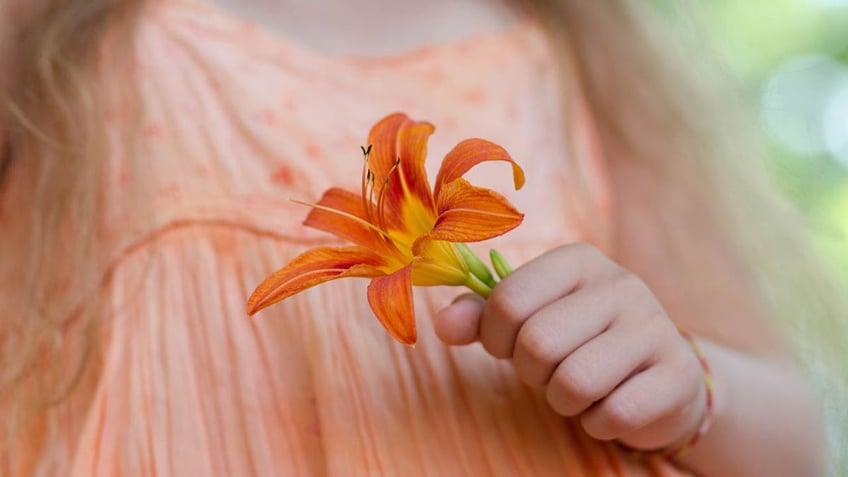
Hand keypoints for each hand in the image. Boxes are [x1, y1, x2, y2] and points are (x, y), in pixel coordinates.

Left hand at [435, 243, 707, 450]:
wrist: (661, 375)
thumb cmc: (580, 342)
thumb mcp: (529, 319)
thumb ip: (481, 316)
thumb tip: (442, 324)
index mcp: (578, 259)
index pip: (508, 300)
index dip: (495, 337)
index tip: (510, 346)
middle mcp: (622, 283)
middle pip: (537, 343)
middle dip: (531, 372)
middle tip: (548, 372)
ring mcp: (656, 326)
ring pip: (574, 382)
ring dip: (564, 401)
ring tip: (578, 388)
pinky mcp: (678, 374)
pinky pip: (612, 414)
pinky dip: (598, 423)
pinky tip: (610, 406)